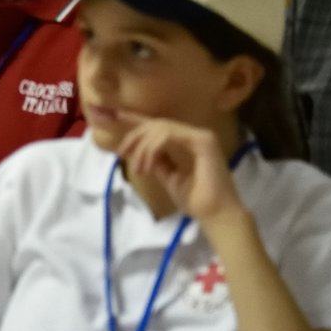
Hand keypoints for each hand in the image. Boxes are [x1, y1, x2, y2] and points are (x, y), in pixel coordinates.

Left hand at [117, 117, 245, 223]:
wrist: (215, 215)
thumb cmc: (195, 200)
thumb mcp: (168, 177)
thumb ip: (156, 161)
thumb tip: (140, 152)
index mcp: (186, 143)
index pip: (158, 127)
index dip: (136, 120)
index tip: (115, 115)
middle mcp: (194, 135)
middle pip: (155, 124)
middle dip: (134, 137)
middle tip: (122, 154)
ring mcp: (200, 136)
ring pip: (160, 128)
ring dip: (143, 148)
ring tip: (138, 168)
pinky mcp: (203, 141)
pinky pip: (169, 136)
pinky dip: (153, 149)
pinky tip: (148, 165)